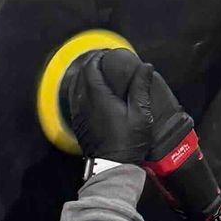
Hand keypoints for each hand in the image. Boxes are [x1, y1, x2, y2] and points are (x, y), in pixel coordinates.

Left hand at [61, 48, 190, 165]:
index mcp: (98, 96)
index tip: (106, 53)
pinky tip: (91, 94)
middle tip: (102, 61)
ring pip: (76, 87)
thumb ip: (141, 87)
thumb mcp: (140, 114)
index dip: (97, 57)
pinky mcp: (77, 124)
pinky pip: (75, 100)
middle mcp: (83, 102)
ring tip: (97, 75)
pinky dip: (81, 91)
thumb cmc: (129, 141)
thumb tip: (145, 67)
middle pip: (81, 75)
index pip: (91, 67)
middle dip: (91, 65)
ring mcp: (78, 114)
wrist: (112, 166)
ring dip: (85, 78)